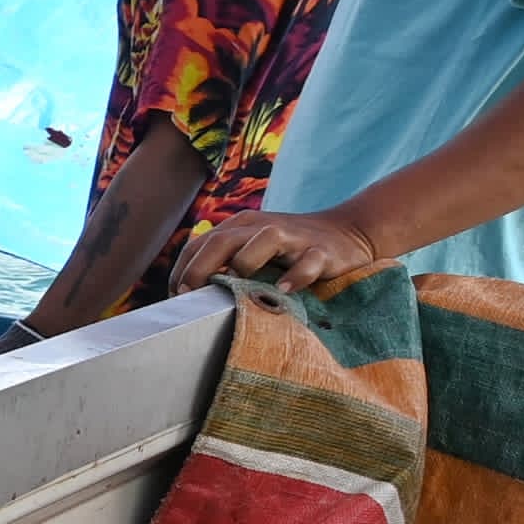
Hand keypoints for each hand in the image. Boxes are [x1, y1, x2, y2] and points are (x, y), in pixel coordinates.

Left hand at [176, 206, 384, 297]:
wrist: (348, 233)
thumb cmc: (289, 250)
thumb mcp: (252, 251)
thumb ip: (224, 265)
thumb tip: (186, 296)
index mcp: (240, 227)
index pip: (200, 244)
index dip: (183, 269)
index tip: (175, 297)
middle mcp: (262, 227)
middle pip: (223, 240)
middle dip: (201, 267)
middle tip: (190, 295)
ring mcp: (294, 238)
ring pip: (264, 239)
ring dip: (245, 262)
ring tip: (235, 289)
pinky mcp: (322, 251)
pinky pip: (308, 263)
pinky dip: (296, 276)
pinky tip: (284, 292)